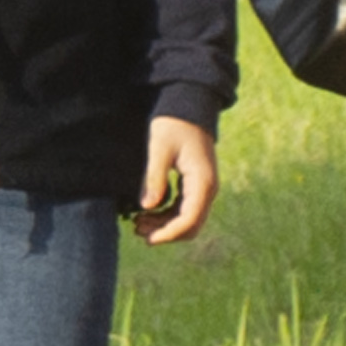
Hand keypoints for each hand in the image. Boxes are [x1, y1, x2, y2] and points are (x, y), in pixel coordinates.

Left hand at [133, 116, 219, 244]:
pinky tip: (147, 211)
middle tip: (137, 229)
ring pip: (187, 219)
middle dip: (165, 232)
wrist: (188, 107)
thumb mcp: (159, 149)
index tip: (147, 239)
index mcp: (202, 182)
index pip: (189, 220)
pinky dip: (167, 215)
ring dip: (164, 225)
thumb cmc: (173, 124)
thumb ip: (154, 177)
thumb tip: (148, 206)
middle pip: (191, 225)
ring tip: (137, 222)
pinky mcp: (196, 185)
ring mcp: (203, 188)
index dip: (169, 234)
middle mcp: (208, 189)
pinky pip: (184, 209)